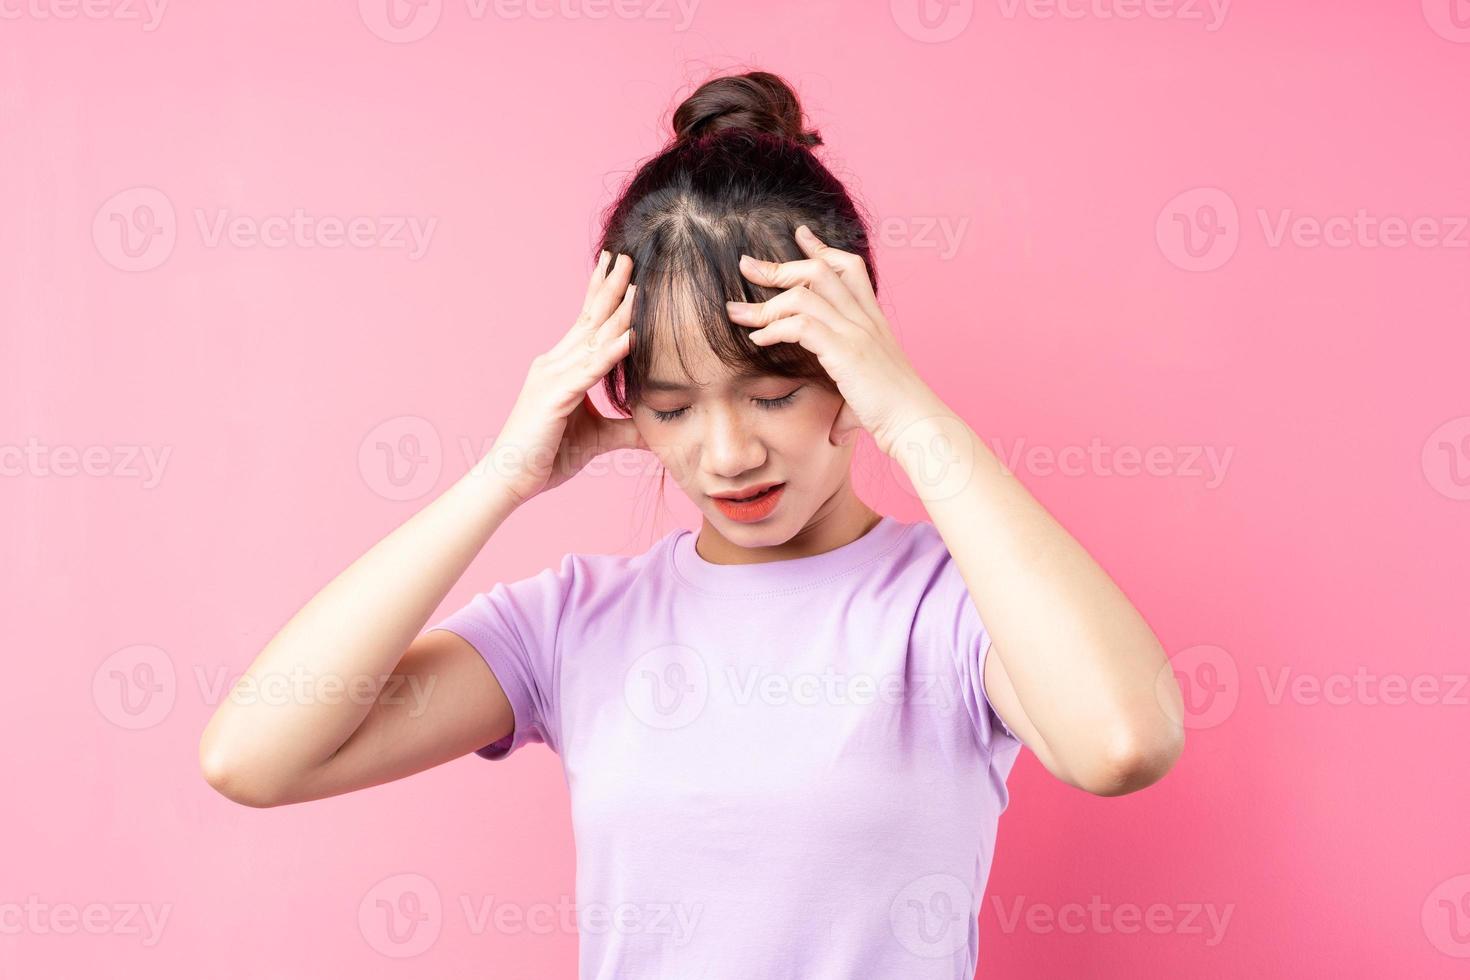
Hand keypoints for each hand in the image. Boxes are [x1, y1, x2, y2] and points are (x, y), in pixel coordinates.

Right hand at [489, 250, 647, 505]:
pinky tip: (629, 337)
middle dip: (610, 287)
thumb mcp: (598, 439)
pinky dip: (610, 354)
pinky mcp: (554, 398)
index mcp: (561, 368)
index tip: (620, 269)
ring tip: (635, 284)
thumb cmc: (546, 456)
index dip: (603, 294)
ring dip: (616, 311)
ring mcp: (553, 378)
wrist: (510, 479)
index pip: (587, 323)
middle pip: (589, 319)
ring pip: (592, 339)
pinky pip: (588, 372)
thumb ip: (625, 430)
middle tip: (629, 256)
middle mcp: (554, 364)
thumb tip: (654, 430)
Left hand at [723, 225, 944, 458]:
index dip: (822, 248)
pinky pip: (799, 324)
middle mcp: (864, 318)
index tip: (800, 234)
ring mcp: (855, 331)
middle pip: (820, 270)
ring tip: (737, 313)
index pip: (848, 267)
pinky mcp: (845, 350)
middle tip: (747, 265)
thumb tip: (834, 434)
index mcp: (872, 320)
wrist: (915, 423)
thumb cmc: (894, 416)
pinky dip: (772, 329)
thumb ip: (848, 407)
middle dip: (779, 265)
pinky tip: (756, 341)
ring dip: (765, 302)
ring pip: (804, 293)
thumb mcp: (867, 399)